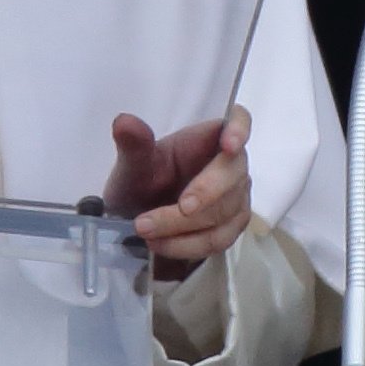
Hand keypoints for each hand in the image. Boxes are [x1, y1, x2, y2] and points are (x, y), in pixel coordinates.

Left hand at [103, 105, 251, 274]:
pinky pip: (217, 239)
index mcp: (207, 138)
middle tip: (178, 207)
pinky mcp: (230, 228)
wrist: (136, 220)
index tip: (229, 145)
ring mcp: (235, 198)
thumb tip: (124, 121)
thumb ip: (133, 145)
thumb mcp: (132, 165)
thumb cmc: (141, 182)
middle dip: (204, 193)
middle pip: (232, 175)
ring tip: (145, 230)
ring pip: (223, 213)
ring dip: (183, 226)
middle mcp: (229, 165)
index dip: (240, 130)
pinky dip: (186, 245)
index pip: (238, 121)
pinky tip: (160, 244)